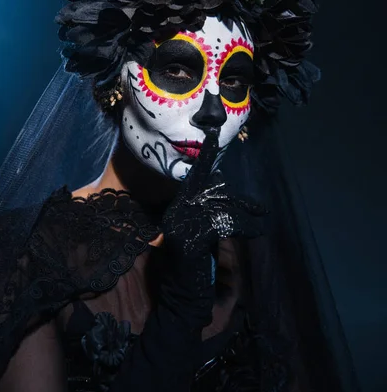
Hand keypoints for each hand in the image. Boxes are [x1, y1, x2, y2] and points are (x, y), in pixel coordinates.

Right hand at [162, 127, 265, 258]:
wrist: (182, 302)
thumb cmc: (196, 268)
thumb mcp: (203, 233)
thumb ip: (209, 211)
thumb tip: (223, 186)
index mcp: (177, 208)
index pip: (193, 177)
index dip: (206, 156)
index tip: (213, 135)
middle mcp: (176, 212)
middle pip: (213, 192)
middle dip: (239, 202)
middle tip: (261, 210)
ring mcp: (180, 224)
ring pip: (222, 208)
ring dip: (245, 217)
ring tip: (260, 224)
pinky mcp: (190, 238)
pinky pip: (224, 223)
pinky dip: (244, 226)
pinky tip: (255, 231)